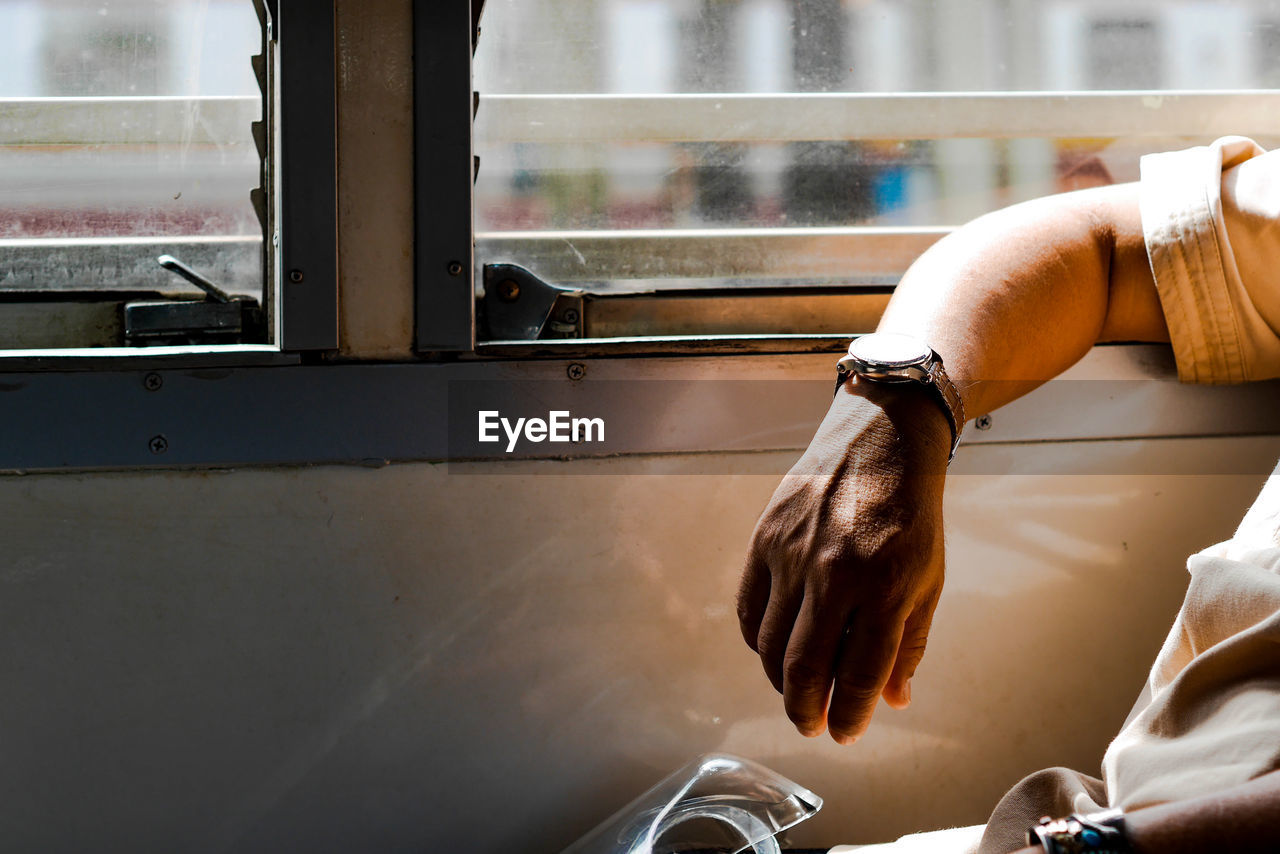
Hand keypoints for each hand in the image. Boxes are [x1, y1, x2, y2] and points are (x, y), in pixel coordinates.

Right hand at [737, 377, 950, 742]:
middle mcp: (836, 575)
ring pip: (770, 645)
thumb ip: (910, 643)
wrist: (879, 443)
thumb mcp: (928, 579)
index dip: (851, 716)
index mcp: (887, 587)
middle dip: (806, 712)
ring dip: (778, 682)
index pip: (861, 675)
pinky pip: (748, 608)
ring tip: (792, 694)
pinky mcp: (765, 539)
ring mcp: (795, 556)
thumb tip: (894, 701)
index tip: (846, 734)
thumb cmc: (910, 515)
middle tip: (810, 727)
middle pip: (806, 669)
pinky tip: (769, 652)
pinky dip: (755, 641)